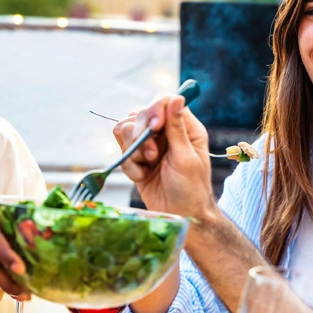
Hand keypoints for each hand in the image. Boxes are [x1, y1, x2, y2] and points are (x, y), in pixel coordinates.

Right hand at [113, 95, 216, 221]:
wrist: (180, 215)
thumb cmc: (191, 189)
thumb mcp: (186, 158)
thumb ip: (177, 128)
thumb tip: (177, 97)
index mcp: (184, 127)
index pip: (164, 101)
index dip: (155, 109)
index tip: (155, 127)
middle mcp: (165, 132)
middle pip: (140, 113)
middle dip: (141, 134)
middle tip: (152, 156)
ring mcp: (149, 144)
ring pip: (126, 129)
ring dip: (134, 150)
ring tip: (147, 166)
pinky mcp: (136, 158)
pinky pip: (121, 150)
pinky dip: (129, 164)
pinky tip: (141, 176)